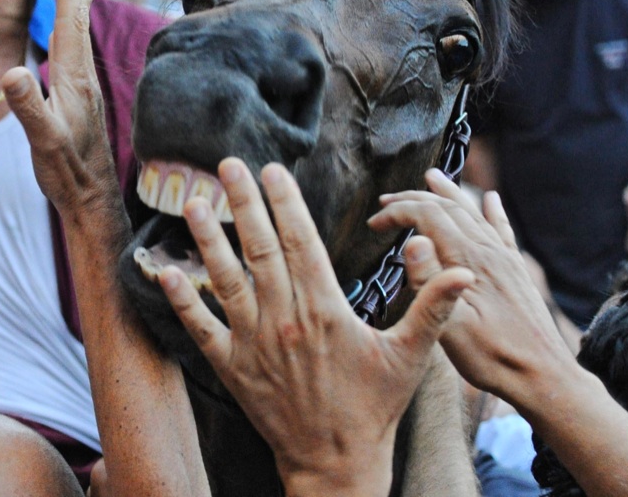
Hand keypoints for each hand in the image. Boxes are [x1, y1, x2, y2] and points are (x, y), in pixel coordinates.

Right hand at [3, 0, 122, 227]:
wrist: (91, 200)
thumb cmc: (66, 173)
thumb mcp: (43, 142)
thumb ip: (28, 108)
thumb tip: (12, 72)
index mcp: (73, 79)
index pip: (69, 21)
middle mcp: (82, 77)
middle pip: (78, 19)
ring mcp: (83, 88)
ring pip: (80, 34)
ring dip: (79, 2)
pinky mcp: (81, 100)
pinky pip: (76, 52)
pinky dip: (74, 30)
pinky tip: (70, 34)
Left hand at [160, 159, 471, 496]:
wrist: (336, 463)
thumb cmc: (375, 406)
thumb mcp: (410, 356)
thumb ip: (432, 308)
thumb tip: (463, 272)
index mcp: (324, 309)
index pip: (301, 241)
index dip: (285, 202)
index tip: (273, 169)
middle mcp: (284, 319)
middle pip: (260, 248)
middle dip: (244, 203)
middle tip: (228, 165)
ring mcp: (253, 343)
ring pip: (226, 280)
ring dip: (208, 240)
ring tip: (193, 203)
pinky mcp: (232, 368)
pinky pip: (201, 329)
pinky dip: (183, 301)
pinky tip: (163, 273)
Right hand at [369, 169, 574, 401]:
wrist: (543, 377)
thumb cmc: (492, 357)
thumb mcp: (449, 326)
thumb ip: (429, 281)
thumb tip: (412, 240)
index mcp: (468, 261)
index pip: (427, 216)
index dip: (398, 213)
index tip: (373, 224)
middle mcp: (488, 251)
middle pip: (448, 208)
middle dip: (414, 199)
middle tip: (386, 201)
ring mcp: (505, 259)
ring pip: (473, 213)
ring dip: (449, 194)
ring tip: (432, 177)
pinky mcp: (516, 271)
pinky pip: (502, 230)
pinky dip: (493, 211)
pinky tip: (491, 199)